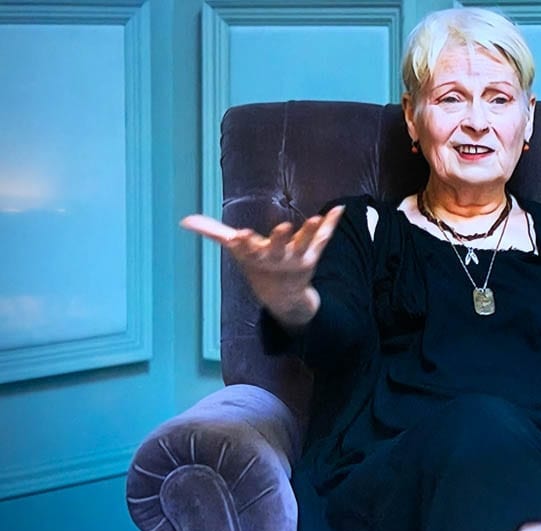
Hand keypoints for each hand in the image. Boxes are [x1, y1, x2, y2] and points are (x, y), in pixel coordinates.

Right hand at [180, 206, 343, 325]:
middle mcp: (277, 258)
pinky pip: (324, 238)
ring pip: (305, 243)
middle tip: (285, 227)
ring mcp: (297, 257)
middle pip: (279, 248)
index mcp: (255, 256)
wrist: (281, 295)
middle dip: (281, 239)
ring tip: (316, 217)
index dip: (243, 242)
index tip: (239, 235)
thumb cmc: (256, 264)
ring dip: (310, 231)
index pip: (247, 249)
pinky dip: (331, 224)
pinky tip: (339, 209)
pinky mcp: (313, 254)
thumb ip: (212, 232)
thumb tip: (185, 221)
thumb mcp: (235, 250)